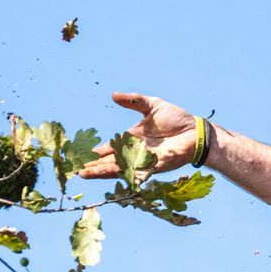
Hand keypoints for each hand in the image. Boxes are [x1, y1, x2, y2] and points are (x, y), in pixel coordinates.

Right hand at [78, 92, 199, 180]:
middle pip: (109, 161)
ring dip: (101, 172)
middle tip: (74, 170)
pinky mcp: (155, 166)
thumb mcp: (151, 105)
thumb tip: (113, 95)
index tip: (79, 155)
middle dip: (92, 166)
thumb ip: (132, 102)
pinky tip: (110, 176)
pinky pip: (136, 172)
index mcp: (131, 139)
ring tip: (83, 174)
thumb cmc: (176, 119)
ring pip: (118, 169)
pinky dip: (123, 174)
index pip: (109, 148)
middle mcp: (135, 152)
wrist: (196, 131)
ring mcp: (143, 161)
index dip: (94, 152)